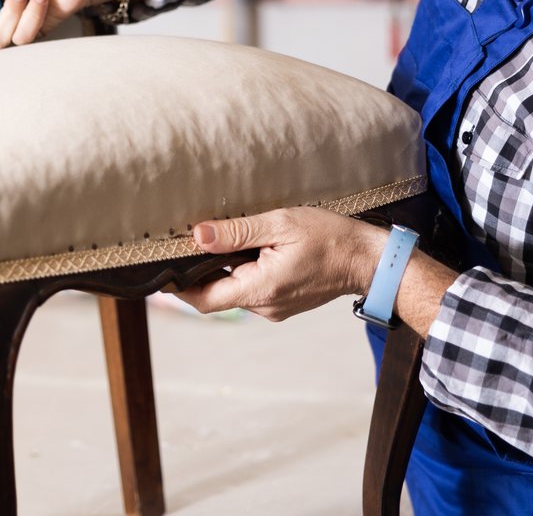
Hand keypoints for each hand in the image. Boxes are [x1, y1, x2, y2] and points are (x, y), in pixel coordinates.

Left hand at [171, 207, 386, 322]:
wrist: (368, 260)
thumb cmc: (329, 238)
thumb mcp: (280, 225)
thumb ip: (237, 232)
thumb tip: (198, 235)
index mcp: (259, 289)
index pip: (203, 300)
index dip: (179, 287)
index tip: (164, 267)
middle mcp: (264, 306)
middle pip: (216, 294)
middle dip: (202, 271)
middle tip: (190, 241)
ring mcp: (274, 308)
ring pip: (234, 291)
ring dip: (225, 269)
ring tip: (224, 239)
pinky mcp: (282, 302)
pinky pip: (252, 289)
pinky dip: (243, 271)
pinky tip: (250, 248)